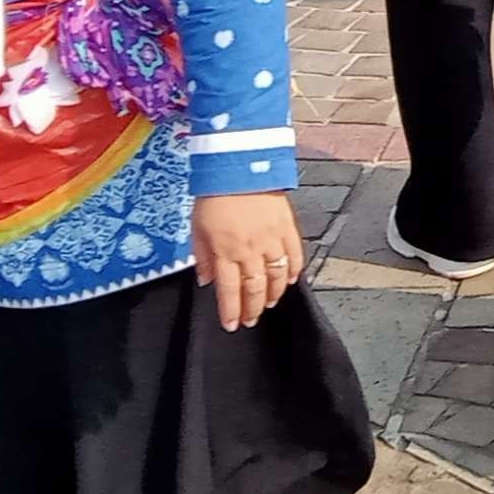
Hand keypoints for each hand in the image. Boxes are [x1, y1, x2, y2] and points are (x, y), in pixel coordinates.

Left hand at [190, 192, 304, 330]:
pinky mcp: (288, 227)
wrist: (241, 167)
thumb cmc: (214, 195)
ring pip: (277, 276)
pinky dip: (294, 271)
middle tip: (252, 321)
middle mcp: (250, 250)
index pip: (229, 290)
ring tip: (270, 304)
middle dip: (253, 309)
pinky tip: (290, 280)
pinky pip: (295, 255)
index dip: (231, 311)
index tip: (232, 325)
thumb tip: (208, 281)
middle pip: (255, 288)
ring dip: (273, 294)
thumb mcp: (197, 228)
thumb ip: (204, 257)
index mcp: (226, 251)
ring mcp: (272, 240)